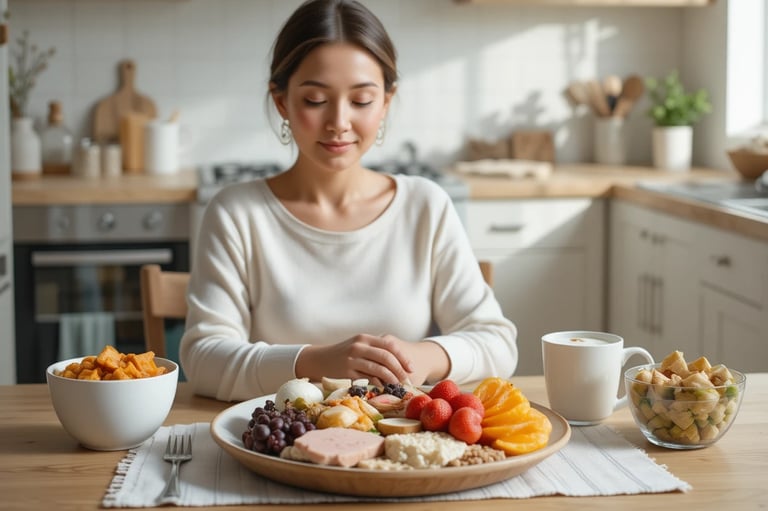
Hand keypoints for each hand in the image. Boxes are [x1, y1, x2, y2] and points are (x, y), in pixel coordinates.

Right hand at [295, 334, 448, 385]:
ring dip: (391, 378)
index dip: (403, 357)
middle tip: (407, 379)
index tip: (411, 367)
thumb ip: (373, 350)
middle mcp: (359, 346)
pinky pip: (368, 378)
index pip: (389, 345)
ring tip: (398, 385)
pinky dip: (378, 384)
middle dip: (400, 369)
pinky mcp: (347, 371)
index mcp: (364, 338)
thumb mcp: (357, 346)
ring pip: (379, 369)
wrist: (318, 359)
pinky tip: (384, 388)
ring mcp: (353, 359)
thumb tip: (396, 362)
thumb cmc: (341, 354)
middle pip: (387, 357)